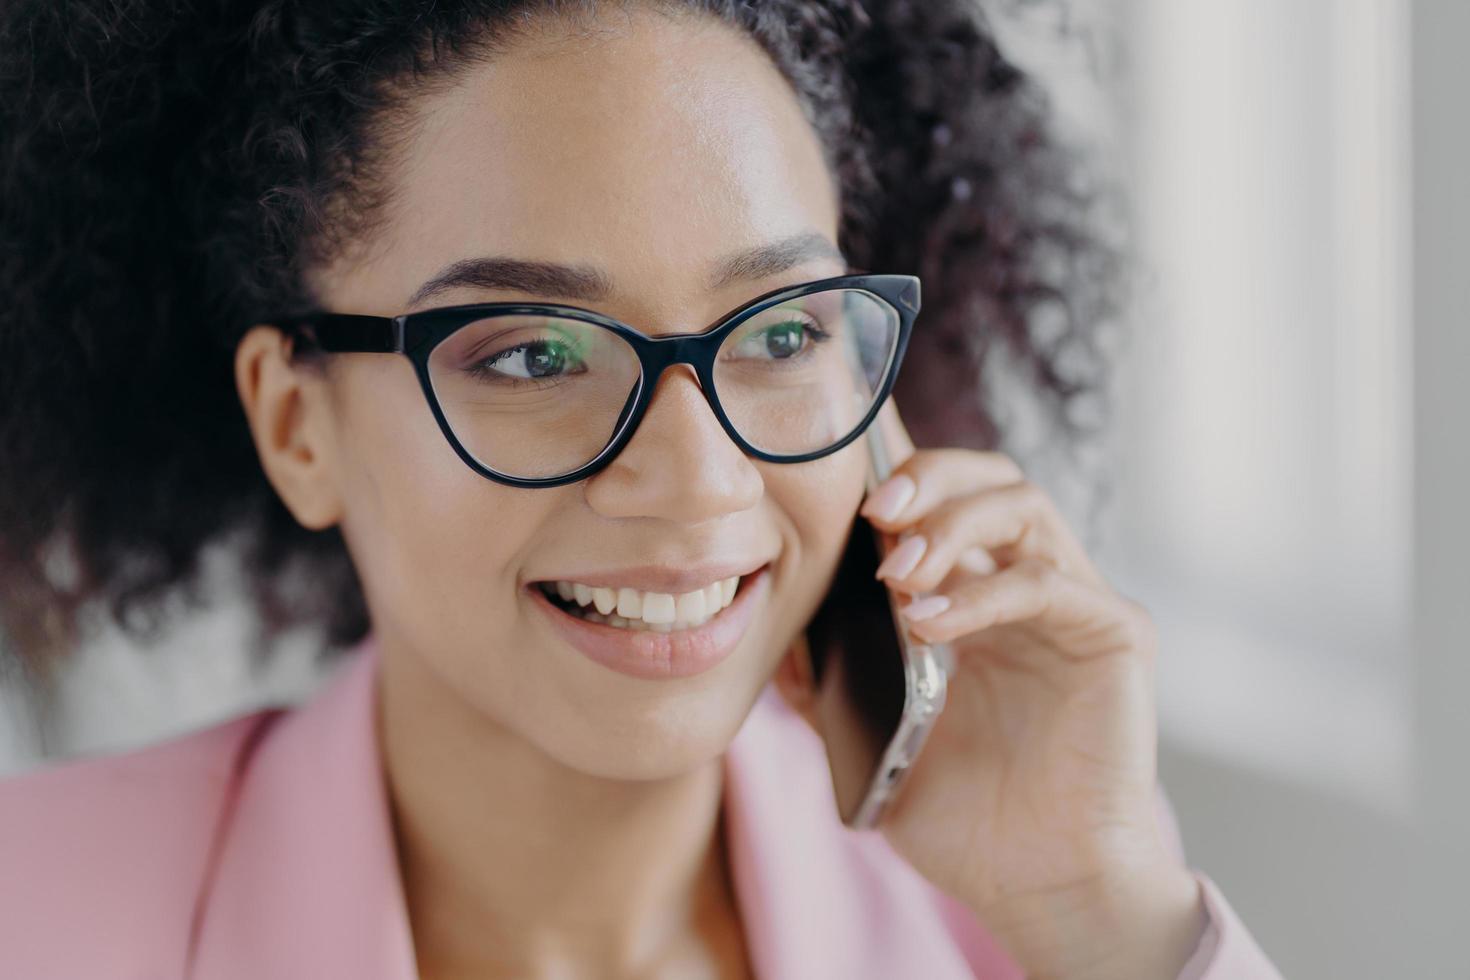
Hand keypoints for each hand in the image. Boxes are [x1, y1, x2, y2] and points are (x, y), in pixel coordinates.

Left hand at [777, 398, 1207, 979]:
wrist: (1039, 887)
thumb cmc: (967, 821)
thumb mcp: (877, 743)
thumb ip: (830, 689)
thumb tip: (776, 643)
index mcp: (981, 602)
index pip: (949, 502)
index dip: (901, 485)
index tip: (842, 499)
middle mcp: (1033, 589)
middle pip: (991, 479)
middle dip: (927, 482)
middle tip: (874, 515)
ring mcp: (1078, 605)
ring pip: (1024, 505)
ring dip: (950, 524)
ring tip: (897, 573)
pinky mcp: (1116, 634)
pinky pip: (1046, 583)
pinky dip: (979, 592)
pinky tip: (927, 625)